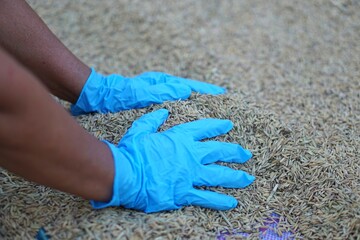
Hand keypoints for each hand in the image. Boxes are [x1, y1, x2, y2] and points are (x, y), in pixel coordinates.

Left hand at [71, 68, 225, 114]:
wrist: (98, 98)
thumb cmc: (118, 94)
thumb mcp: (139, 93)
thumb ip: (160, 92)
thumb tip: (184, 90)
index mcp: (161, 83)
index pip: (190, 85)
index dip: (206, 90)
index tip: (222, 94)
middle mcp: (162, 89)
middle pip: (189, 92)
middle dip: (205, 97)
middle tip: (222, 104)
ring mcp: (157, 97)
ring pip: (182, 101)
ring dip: (195, 106)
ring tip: (210, 114)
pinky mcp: (151, 106)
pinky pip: (173, 109)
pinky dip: (183, 113)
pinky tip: (187, 124)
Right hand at [91, 109, 254, 212]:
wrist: (127, 175)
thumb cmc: (132, 152)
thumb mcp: (140, 130)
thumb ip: (153, 120)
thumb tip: (164, 111)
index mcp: (179, 138)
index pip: (204, 129)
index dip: (218, 126)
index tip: (229, 125)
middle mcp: (189, 155)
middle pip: (218, 152)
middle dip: (235, 152)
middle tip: (246, 154)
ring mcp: (189, 175)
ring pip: (219, 175)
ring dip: (235, 177)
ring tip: (248, 178)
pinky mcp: (184, 192)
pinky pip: (206, 197)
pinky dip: (220, 201)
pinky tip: (233, 203)